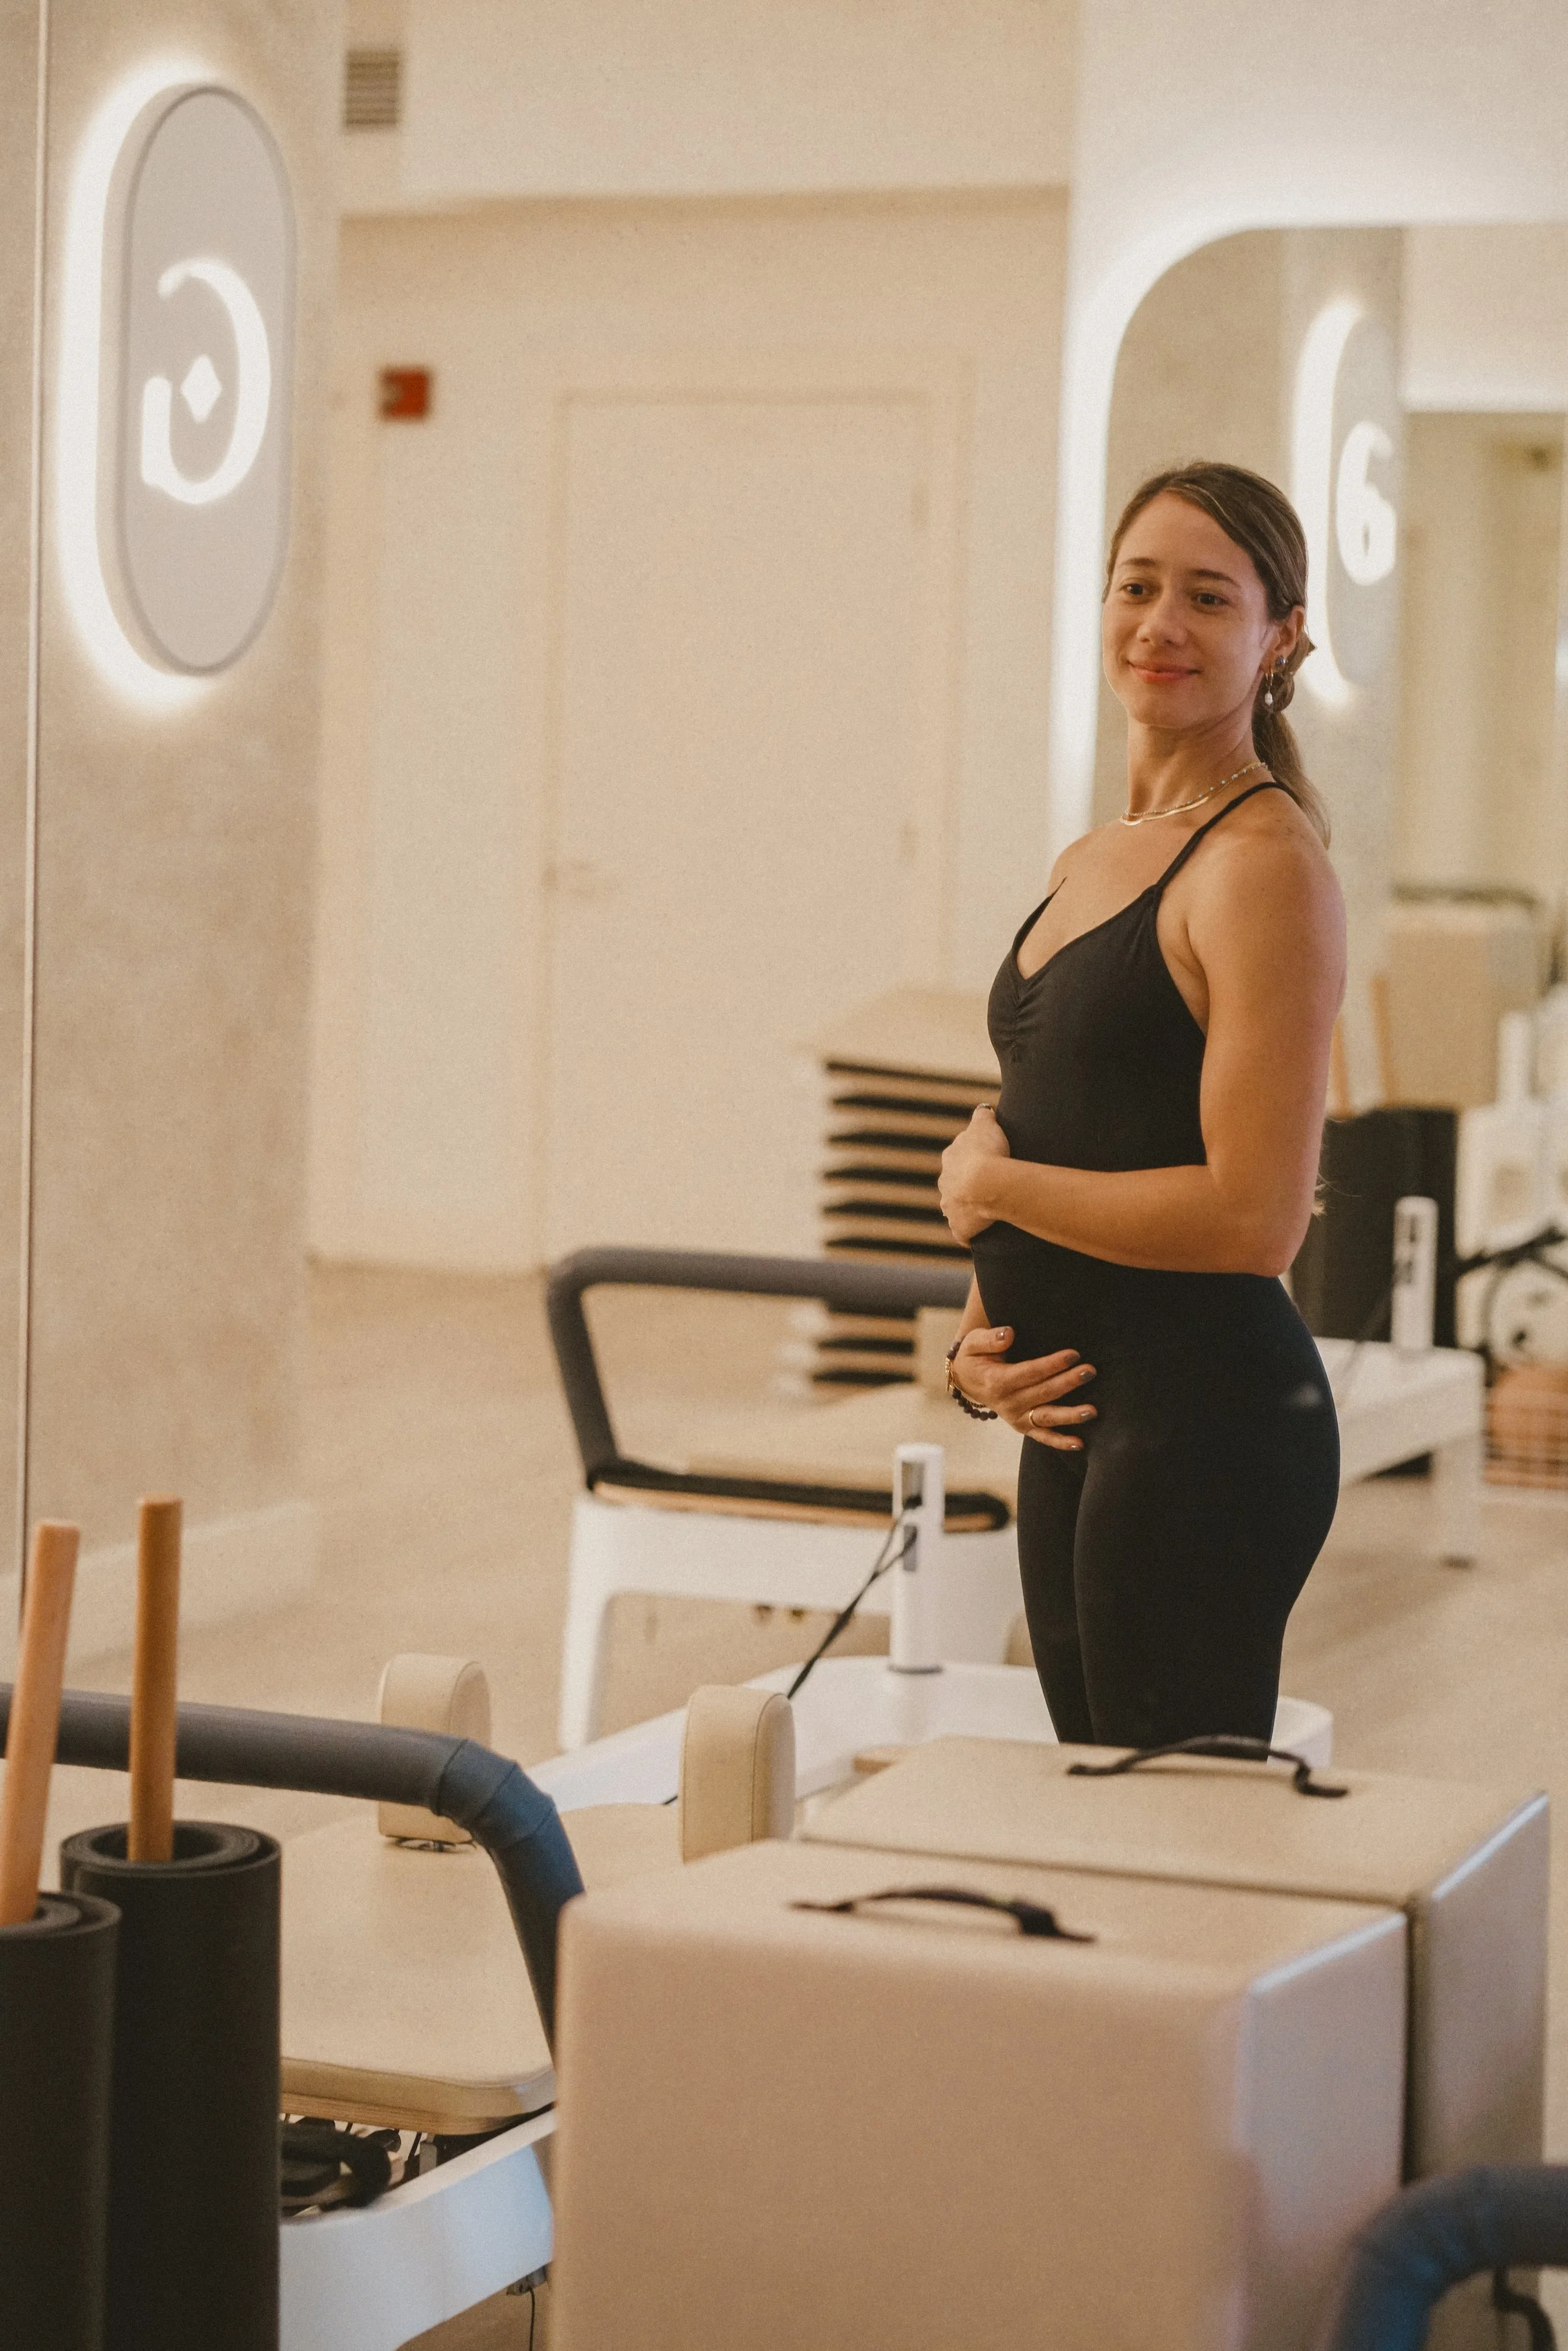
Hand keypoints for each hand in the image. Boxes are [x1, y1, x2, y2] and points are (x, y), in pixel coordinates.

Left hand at [939, 1105, 1009, 1242]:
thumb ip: (982, 1116)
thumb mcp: (985, 1124)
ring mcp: (950, 1207)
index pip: (957, 1157)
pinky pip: (962, 1233)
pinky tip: (979, 1234)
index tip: (985, 1160)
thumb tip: (983, 1110)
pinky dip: (968, 1233)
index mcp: (951, 1158)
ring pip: (955, 1207)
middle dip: (965, 1184)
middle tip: (987, 1186)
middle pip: (953, 1183)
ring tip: (985, 1210)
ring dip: (966, 1208)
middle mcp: (945, 1183)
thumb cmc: (987, 1152)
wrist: (985, 1184)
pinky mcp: (959, 1227)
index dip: (971, 1159)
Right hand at [950, 1326, 1096, 1450]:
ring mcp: (1016, 1417)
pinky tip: (1079, 1443)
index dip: (1052, 1364)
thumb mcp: (973, 1342)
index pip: (1030, 1372)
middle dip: (1068, 1382)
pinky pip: (1042, 1437)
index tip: (1074, 1355)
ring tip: (1092, 1411)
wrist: (966, 1381)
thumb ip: (990, 1339)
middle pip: (1043, 1393)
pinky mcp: (1022, 1426)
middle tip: (1090, 1371)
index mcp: (997, 1381)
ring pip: (1046, 1417)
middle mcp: (1007, 1403)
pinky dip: (1060, 1442)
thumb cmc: (974, 1357)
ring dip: (1070, 1415)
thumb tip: (1010, 1334)